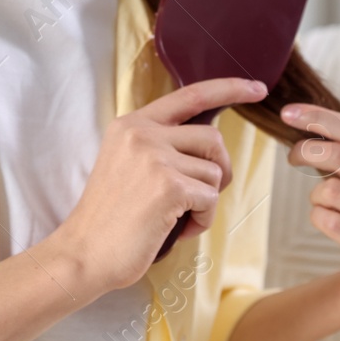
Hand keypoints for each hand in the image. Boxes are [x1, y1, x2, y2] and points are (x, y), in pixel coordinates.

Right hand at [52, 77, 268, 293]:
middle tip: (203, 196)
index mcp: (131, 124)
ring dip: (206, 201)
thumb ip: (159, 146)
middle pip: (212, 138)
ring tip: (180, 217)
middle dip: (219, 170)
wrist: (83, 253)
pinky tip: (180, 228)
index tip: (256, 87)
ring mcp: (155, 158)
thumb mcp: (126, 164)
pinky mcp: (168, 187)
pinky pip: (210, 199)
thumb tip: (210, 145)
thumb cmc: (110, 219)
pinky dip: (203, 219)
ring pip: (213, 172)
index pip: (190, 95)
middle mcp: (142, 134)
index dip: (228, 89)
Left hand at [283, 105, 339, 320]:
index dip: (320, 118)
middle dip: (306, 151)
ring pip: (330, 191)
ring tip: (324, 202)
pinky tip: (329, 222)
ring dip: (316, 195)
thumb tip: (307, 120)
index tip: (288, 113)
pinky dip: (318, 217)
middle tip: (293, 157)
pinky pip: (329, 222)